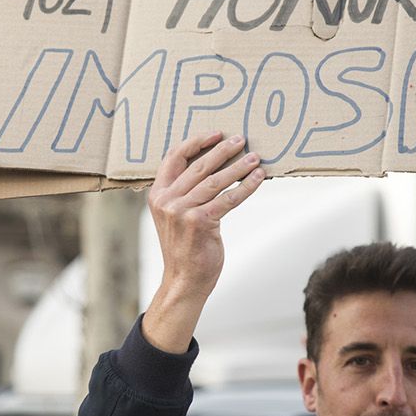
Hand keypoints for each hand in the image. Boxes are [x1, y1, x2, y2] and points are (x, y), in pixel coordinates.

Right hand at [141, 132, 263, 352]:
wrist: (183, 280)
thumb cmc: (185, 247)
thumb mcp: (175, 216)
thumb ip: (184, 193)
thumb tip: (213, 166)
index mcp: (158, 195)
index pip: (173, 157)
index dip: (195, 142)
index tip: (216, 134)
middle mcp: (167, 200)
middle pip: (198, 166)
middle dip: (222, 150)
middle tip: (241, 140)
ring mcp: (181, 211)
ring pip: (215, 180)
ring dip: (238, 166)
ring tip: (255, 158)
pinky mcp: (199, 222)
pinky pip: (228, 198)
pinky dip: (246, 186)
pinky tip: (258, 178)